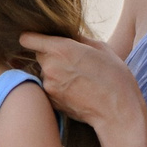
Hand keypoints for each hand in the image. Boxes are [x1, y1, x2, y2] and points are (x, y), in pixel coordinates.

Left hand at [18, 32, 145, 136]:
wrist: (118, 111)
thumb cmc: (115, 78)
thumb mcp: (101, 49)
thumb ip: (78, 39)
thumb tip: (67, 35)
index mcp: (61, 48)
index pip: (28, 39)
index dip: (33, 38)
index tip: (38, 40)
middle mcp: (50, 66)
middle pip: (39, 55)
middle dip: (50, 55)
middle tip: (71, 61)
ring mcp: (48, 85)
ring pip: (44, 72)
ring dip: (54, 73)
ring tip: (78, 78)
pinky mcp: (51, 100)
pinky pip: (49, 88)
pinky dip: (58, 87)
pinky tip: (76, 90)